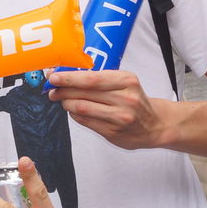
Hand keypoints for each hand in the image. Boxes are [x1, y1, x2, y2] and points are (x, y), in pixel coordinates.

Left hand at [46, 68, 168, 150]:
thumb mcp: (125, 83)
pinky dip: (75, 115)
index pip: (91, 78)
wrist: (154, 124)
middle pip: (84, 93)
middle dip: (63, 90)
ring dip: (66, 103)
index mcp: (127, 81)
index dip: (69, 77)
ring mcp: (119, 117)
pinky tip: (73, 111)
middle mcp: (125, 98)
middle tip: (51, 89)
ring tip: (61, 100)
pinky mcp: (113, 132)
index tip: (54, 76)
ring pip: (82, 108)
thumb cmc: (135, 100)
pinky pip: (85, 121)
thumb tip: (68, 75)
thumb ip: (100, 79)